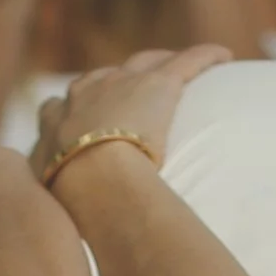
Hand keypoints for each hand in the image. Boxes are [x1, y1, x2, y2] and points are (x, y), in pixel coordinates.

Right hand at [31, 44, 229, 186]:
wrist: (92, 177)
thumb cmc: (71, 195)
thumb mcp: (51, 194)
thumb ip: (56, 193)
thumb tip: (62, 218)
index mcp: (58, 121)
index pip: (65, 105)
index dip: (78, 109)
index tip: (87, 118)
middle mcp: (87, 93)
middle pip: (105, 78)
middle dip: (118, 82)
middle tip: (136, 90)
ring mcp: (123, 84)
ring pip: (145, 63)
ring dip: (160, 63)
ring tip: (178, 68)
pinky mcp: (160, 83)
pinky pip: (187, 62)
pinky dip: (205, 57)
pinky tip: (224, 57)